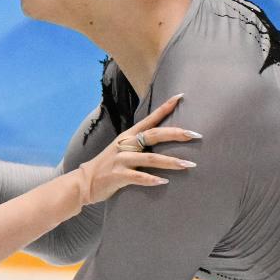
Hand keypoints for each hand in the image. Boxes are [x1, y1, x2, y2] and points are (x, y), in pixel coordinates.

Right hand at [75, 93, 200, 204]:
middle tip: (195, 134)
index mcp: (128, 136)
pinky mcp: (118, 175)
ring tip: (189, 164)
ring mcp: (121, 160)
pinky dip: (152, 179)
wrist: (84, 182)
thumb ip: (139, 145)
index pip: (149, 119)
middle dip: (175, 134)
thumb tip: (163, 141)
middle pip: (153, 135)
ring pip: (150, 158)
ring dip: (171, 161)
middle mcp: (125, 145)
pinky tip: (164, 182)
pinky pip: (138, 177)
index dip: (165, 108)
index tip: (180, 97)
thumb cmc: (108, 166)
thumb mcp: (122, 150)